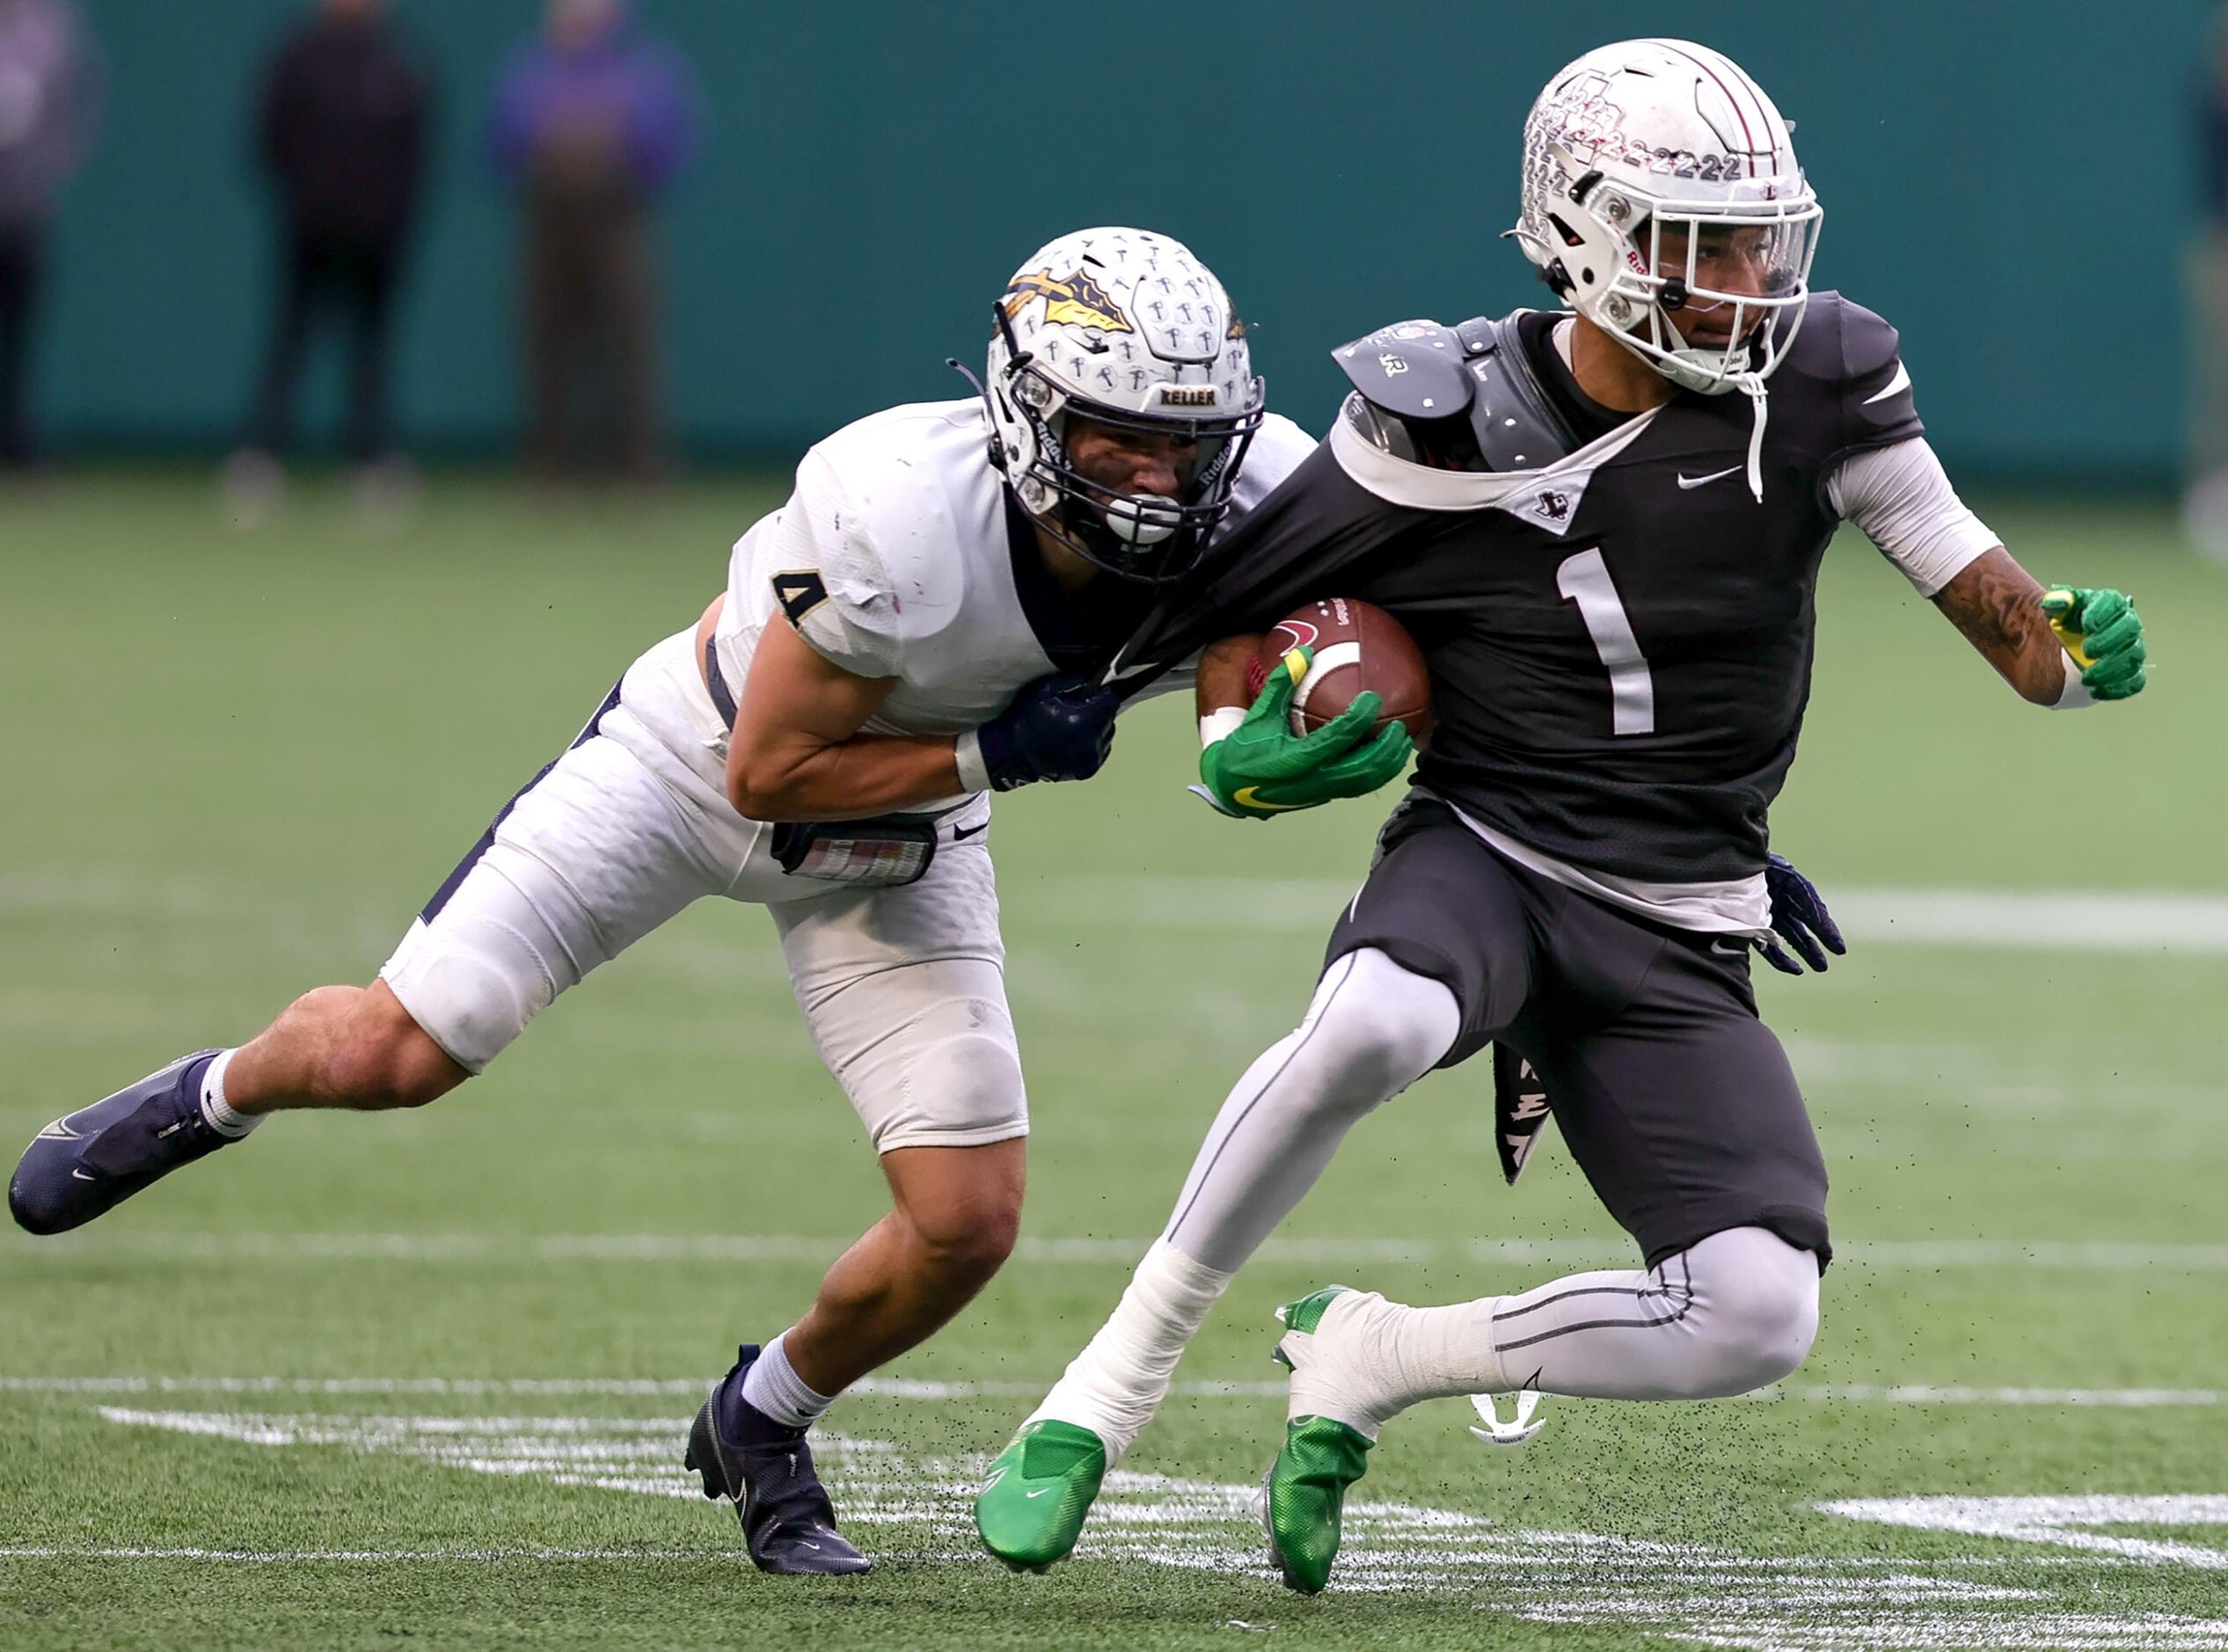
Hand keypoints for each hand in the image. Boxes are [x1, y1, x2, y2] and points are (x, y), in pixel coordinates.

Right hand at [971, 674, 1118, 789]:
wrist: (1011, 755)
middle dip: (1098, 710)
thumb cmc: (1025, 719)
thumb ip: (1072, 679)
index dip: (1102, 693)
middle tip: (1079, 709)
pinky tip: (1074, 741)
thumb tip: (1092, 675)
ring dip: (1096, 727)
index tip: (1091, 692)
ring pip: (1107, 733)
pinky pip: (1101, 750)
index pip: (1110, 700)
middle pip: (1109, 717)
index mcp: (1081, 719)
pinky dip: (1092, 743)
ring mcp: (1091, 758)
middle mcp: (1091, 740)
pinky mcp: (1088, 769)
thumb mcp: (1043, 689)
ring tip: (1076, 726)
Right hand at [1197, 646, 1413, 818]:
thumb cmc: (1245, 749)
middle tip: (1398, 724)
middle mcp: (1314, 778)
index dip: (1358, 718)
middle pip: (1362, 766)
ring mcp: (1322, 791)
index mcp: (1297, 758)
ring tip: (1402, 742)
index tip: (1372, 698)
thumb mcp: (1259, 714)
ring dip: (1388, 763)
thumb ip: (1281, 683)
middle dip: (1385, 746)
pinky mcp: (1325, 796)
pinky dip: (1378, 772)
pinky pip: (1359, 787)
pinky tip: (1387, 758)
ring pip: (1365, 781)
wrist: (1232, 787)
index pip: (1337, 738)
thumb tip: (1304, 650)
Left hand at [1758, 851, 1845, 975]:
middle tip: (1829, 961)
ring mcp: (1767, 914)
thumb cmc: (1752, 862)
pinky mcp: (1751, 924)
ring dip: (1805, 953)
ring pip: (1790, 938)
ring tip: (1818, 968)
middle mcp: (1781, 901)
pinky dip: (1781, 958)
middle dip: (1816, 944)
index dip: (1825, 928)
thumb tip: (1821, 920)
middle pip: (1802, 927)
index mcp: (1790, 886)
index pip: (1812, 909)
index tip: (1839, 949)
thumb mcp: (1781, 875)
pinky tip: (1794, 969)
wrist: (1725, 862)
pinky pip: (1767, 945)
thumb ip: (1801, 896)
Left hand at [2039, 587, 2146, 699]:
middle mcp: (2127, 624)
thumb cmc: (2068, 620)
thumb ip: (2057, 600)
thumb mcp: (2059, 608)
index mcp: (2111, 604)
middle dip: (2109, 641)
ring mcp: (2132, 648)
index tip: (2085, 625)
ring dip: (2110, 669)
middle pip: (2130, 629)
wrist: (2068, 644)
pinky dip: (2118, 689)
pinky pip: (2135, 682)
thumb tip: (2057, 600)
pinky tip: (2095, 692)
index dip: (2102, 613)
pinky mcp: (2131, 671)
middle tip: (2086, 652)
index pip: (2114, 604)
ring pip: (2133, 658)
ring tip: (2086, 678)